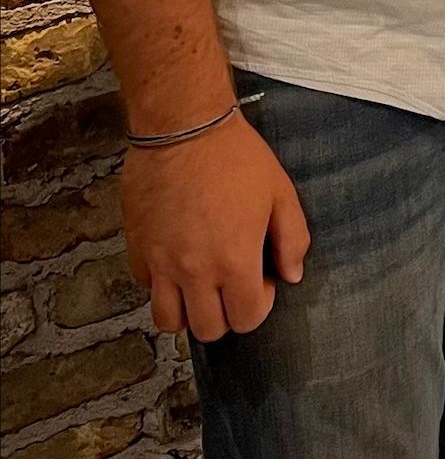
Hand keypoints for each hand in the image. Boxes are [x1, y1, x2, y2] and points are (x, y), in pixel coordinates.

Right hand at [122, 113, 309, 340]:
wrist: (184, 129)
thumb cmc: (237, 157)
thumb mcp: (280, 191)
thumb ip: (293, 238)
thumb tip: (292, 275)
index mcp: (234, 260)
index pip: (246, 318)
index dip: (260, 306)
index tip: (264, 281)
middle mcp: (194, 272)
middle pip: (207, 330)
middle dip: (227, 315)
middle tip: (234, 284)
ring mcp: (160, 265)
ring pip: (169, 322)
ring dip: (190, 311)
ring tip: (204, 284)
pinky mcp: (137, 251)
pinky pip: (147, 289)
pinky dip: (163, 286)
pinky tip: (179, 260)